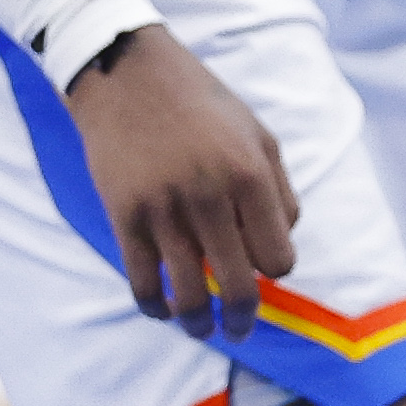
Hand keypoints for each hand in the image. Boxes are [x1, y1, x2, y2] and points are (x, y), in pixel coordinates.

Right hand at [61, 25, 299, 337]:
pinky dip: (155, 308)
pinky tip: (163, 309)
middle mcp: (211, 196)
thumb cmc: (202, 104)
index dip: (274, 269)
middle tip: (241, 330)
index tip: (263, 266)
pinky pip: (142, 284)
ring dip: (198, 324)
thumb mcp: (257, 134)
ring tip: (201, 328)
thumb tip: (281, 247)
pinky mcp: (125, 217)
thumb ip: (278, 191)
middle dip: (244, 318)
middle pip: (239, 286)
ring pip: (188, 295)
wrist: (129, 75)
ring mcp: (164, 210)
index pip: (277, 257)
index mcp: (250, 174)